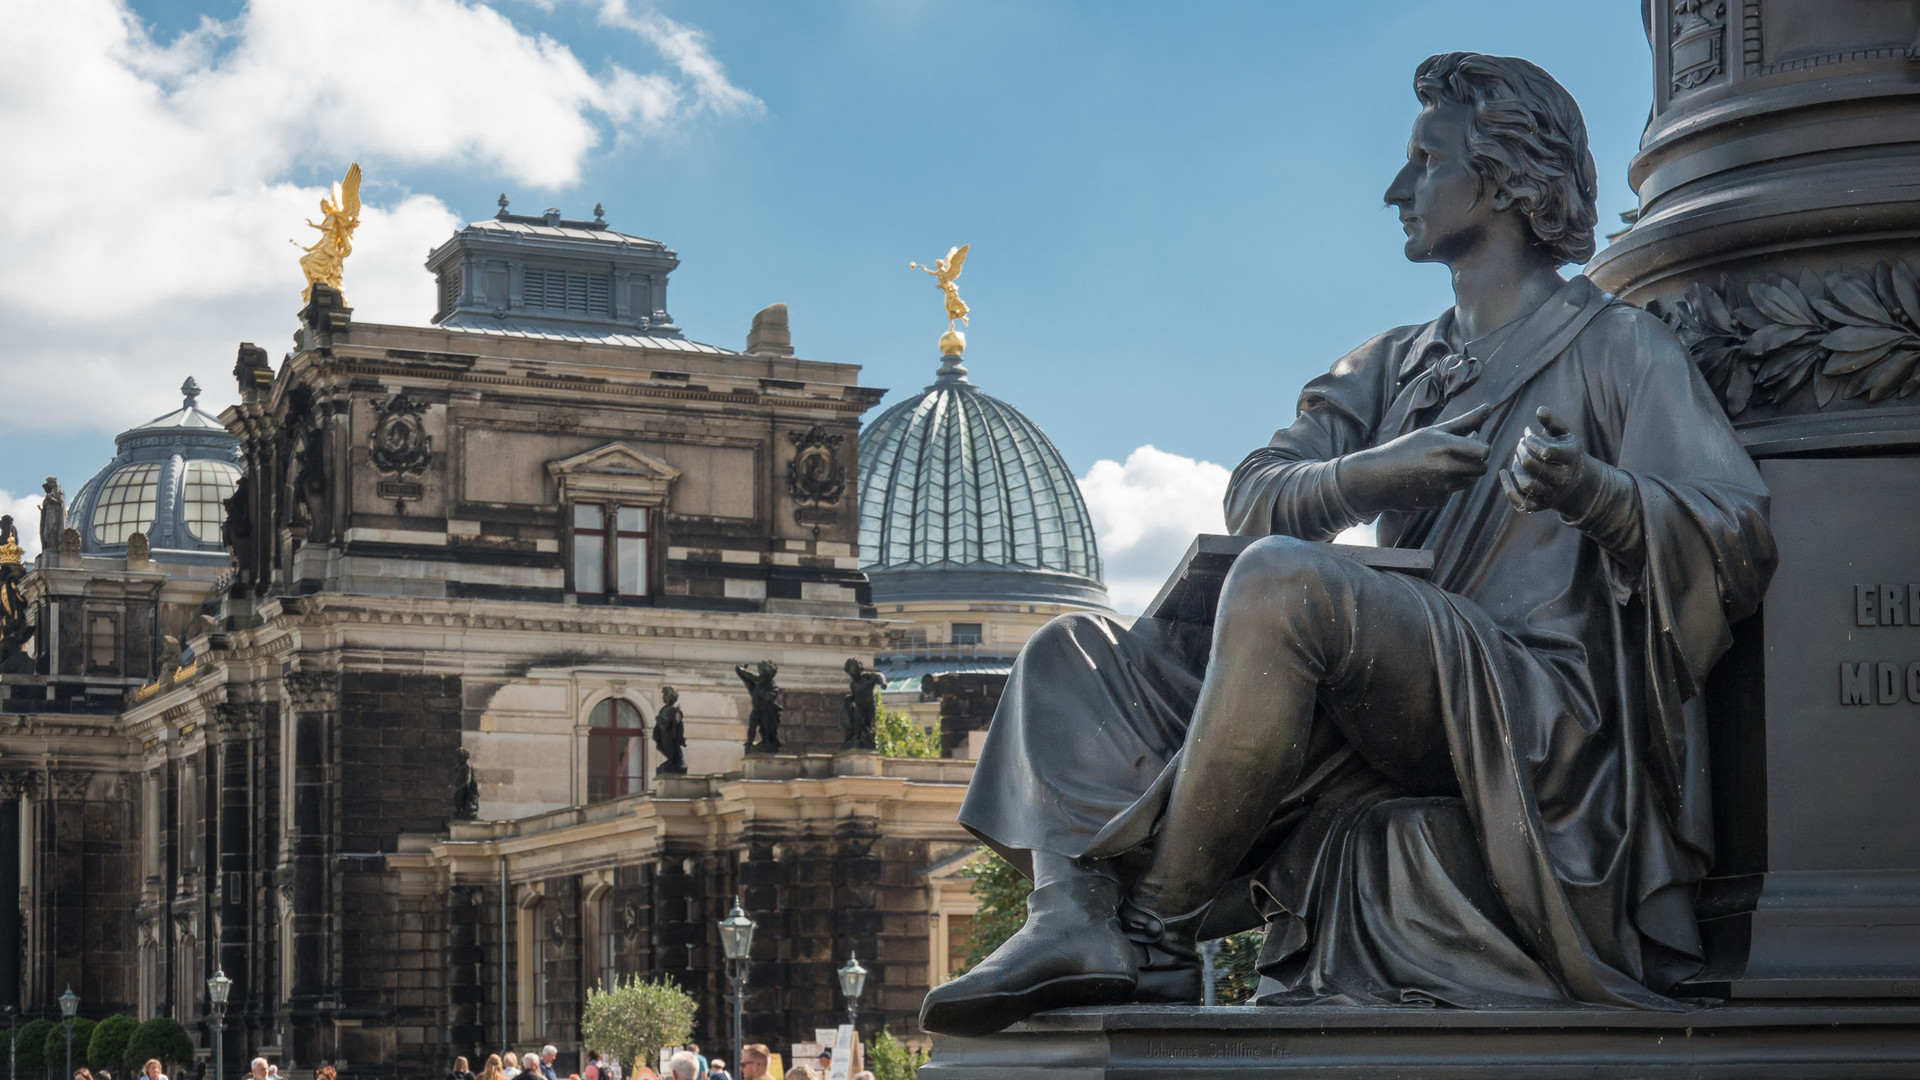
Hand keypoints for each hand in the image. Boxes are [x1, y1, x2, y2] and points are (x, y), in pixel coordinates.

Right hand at [1338, 403, 1493, 514]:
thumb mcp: (1433, 432)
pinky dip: (1443, 488)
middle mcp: (1445, 467)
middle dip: (1475, 463)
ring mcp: (1441, 487)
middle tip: (1459, 456)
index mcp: (1445, 446)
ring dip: (1460, 475)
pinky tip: (1425, 481)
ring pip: (1467, 482)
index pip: (1484, 451)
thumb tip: (1490, 407)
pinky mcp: (1436, 502)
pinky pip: (1451, 494)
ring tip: (1438, 467)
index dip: (1482, 449)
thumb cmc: (1406, 449)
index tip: (1472, 446)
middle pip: (1481, 469)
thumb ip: (1465, 421)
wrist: (1377, 477)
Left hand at [1499, 406, 1598, 513]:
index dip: (1531, 440)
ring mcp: (1551, 494)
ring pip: (1525, 483)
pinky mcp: (1539, 506)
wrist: (1577, 484)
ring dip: (1515, 468)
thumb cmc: (1566, 452)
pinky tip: (1504, 473)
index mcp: (1571, 458)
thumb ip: (1552, 422)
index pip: (1545, 451)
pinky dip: (1507, 487)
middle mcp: (1563, 479)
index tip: (1528, 435)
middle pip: (1531, 465)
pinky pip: (1519, 501)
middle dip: (1521, 451)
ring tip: (1518, 459)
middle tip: (1521, 445)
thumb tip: (1540, 409)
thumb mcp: (1564, 435)